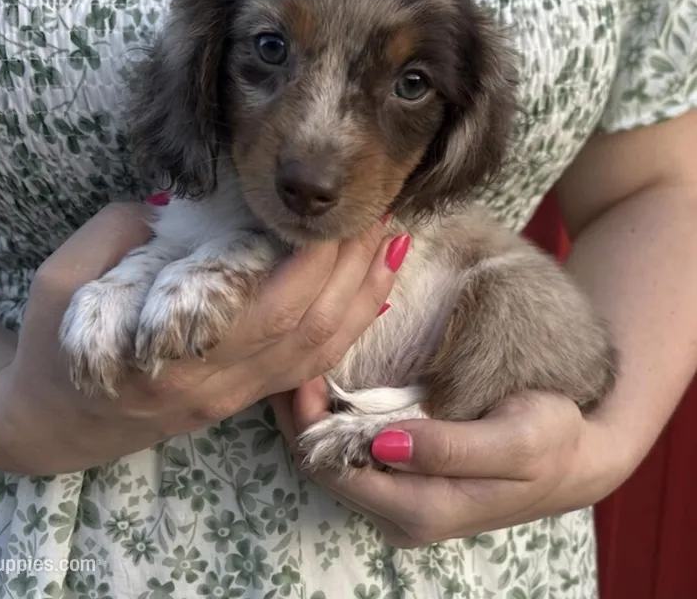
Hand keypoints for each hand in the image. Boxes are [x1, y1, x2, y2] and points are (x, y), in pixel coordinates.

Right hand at [0, 202, 399, 473]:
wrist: (55, 420)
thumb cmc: (53, 348)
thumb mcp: (62, 282)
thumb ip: (118, 233)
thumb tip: (175, 202)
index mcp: (174, 356)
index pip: (268, 310)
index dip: (312, 262)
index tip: (334, 211)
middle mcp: (218, 382)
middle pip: (309, 327)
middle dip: (352, 268)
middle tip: (378, 211)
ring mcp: (235, 396)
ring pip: (320, 352)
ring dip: (363, 296)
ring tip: (391, 242)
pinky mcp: (242, 398)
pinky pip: (309, 366)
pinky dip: (347, 326)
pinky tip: (370, 290)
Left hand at [272, 378, 631, 547]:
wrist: (576, 453)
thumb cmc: (551, 439)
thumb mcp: (515, 442)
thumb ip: (450, 449)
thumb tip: (382, 444)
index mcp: (423, 511)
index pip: (338, 471)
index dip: (312, 423)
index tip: (305, 368)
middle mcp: (402, 516)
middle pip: (325, 469)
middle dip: (303, 418)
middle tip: (296, 359)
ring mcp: (400, 502)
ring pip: (332, 462)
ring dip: (314, 418)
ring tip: (307, 365)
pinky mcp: (404, 483)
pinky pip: (351, 453)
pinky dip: (334, 420)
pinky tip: (332, 385)